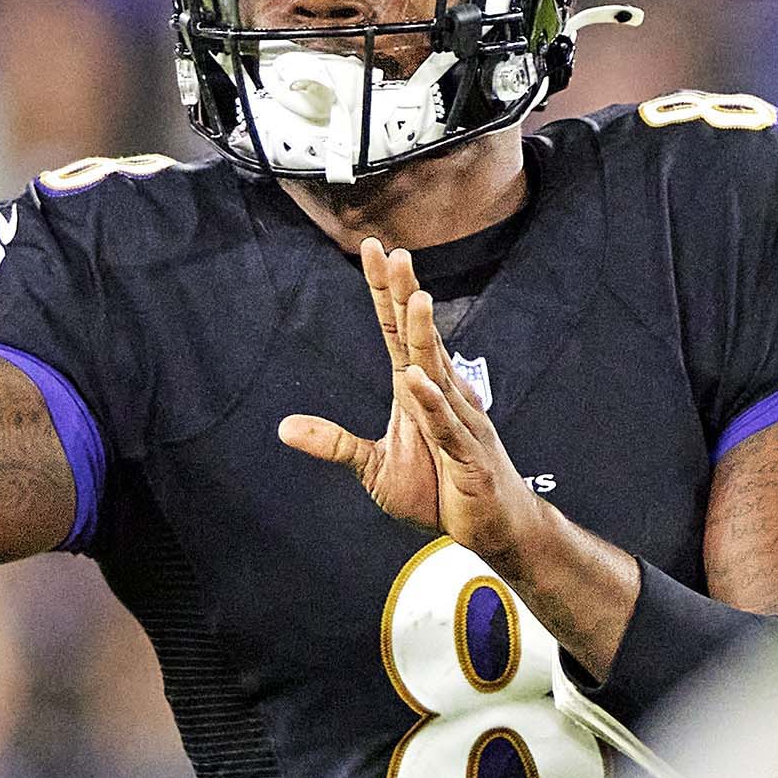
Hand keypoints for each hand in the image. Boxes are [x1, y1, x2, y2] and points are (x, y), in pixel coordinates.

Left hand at [281, 242, 554, 574]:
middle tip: (395, 252)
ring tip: (416, 296)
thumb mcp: (375, 469)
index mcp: (419, 392)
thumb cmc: (441, 491)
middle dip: (407, 295)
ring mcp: (459, 423)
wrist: (494, 527)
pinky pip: (446, 427)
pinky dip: (432, 404)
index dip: (386, 292)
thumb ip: (335, 444)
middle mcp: (443, 396)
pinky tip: (416, 379)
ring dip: (424, 335)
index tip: (374, 249)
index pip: (397, 332)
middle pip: (418, 338)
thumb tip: (284, 428)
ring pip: (437, 372)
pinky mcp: (468, 457)